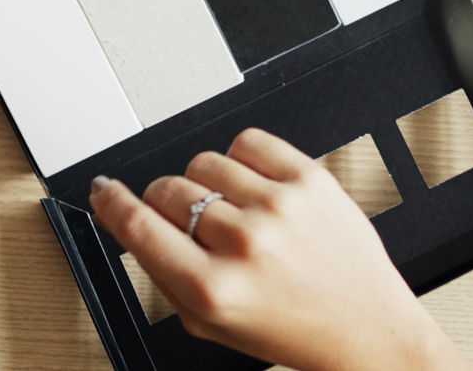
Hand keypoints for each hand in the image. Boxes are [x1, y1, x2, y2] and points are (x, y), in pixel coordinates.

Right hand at [89, 129, 472, 370]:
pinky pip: (248, 142)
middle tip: (191, 223)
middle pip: (167, 189)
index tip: (103, 191)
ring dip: (207, 184)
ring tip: (234, 212)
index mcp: (214, 289)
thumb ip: (166, 278)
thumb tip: (131, 222)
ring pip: (204, 163)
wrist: (369, 330)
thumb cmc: (296, 331)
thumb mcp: (212, 326)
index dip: (110, 203)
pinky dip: (243, 160)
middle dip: (165, 202)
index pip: (138, 226)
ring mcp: (279, 207)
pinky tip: (256, 189)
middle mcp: (244, 244)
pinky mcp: (310, 180)